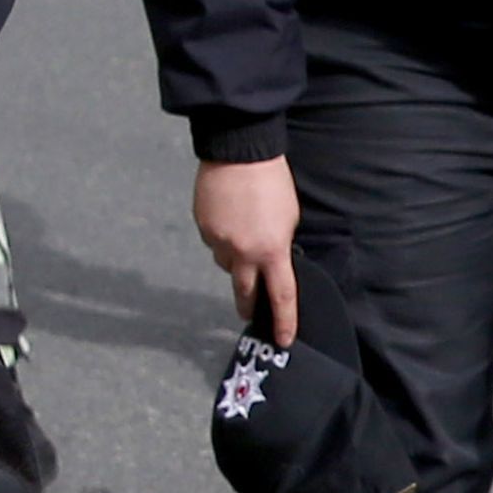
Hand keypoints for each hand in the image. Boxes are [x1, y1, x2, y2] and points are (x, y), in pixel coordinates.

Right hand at [195, 153, 300, 344]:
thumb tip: (272, 260)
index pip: (281, 296)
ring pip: (226, 264)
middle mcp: (242, 252)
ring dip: (235, 260)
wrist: (238, 152)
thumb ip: (280, 245)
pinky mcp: (202, 227)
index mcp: (272, 251)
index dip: (284, 320)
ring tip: (243, 237)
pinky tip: (229, 218)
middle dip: (248, 306)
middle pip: (245, 292)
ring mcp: (218, 241)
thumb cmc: (272, 182)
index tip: (285, 339)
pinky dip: (222, 238)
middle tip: (250, 314)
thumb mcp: (289, 218)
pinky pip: (214, 242)